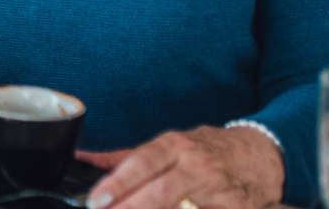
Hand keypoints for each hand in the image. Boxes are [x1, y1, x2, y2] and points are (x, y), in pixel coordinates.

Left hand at [80, 125, 283, 208]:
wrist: (261, 155)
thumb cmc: (206, 151)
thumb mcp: (169, 145)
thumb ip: (126, 157)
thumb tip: (84, 159)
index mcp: (175, 145)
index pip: (141, 162)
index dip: (118, 182)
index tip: (96, 199)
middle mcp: (196, 165)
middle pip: (160, 191)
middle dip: (131, 207)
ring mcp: (219, 191)